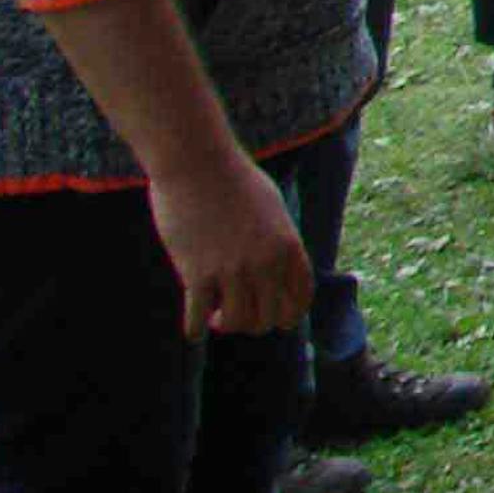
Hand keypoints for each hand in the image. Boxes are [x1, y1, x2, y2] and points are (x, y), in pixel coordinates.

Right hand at [151, 153, 311, 336]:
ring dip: (226, 325)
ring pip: (237, 323)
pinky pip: (197, 319)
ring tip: (216, 316)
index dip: (287, 316)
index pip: (300, 299)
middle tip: (237, 314)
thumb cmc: (233, 180)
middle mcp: (266, 262)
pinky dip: (195, 330)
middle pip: (269, 318)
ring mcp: (232, 270)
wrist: (198, 163)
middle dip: (254, 323)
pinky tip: (193, 328)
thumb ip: (278, 241)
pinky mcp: (197, 273)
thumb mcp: (272, 209)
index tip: (272, 317)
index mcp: (289, 246)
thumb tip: (277, 268)